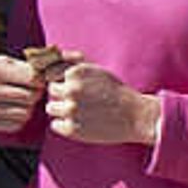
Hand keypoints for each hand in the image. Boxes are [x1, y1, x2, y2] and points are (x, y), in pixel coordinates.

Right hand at [0, 54, 46, 131]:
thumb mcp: (9, 61)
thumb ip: (30, 66)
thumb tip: (53, 74)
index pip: (33, 80)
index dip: (41, 80)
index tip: (39, 79)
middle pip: (31, 98)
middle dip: (36, 94)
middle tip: (33, 90)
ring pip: (25, 114)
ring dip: (29, 107)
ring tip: (24, 99)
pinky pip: (16, 125)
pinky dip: (20, 118)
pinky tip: (15, 108)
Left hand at [44, 60, 161, 147]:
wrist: (136, 116)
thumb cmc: (117, 92)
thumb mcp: (98, 71)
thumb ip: (75, 65)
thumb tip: (55, 59)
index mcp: (77, 72)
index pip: (55, 75)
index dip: (67, 82)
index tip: (81, 89)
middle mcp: (71, 90)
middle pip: (52, 91)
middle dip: (63, 95)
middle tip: (81, 101)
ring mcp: (70, 109)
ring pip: (51, 108)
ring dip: (62, 110)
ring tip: (80, 112)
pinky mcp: (72, 129)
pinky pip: (55, 125)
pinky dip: (66, 125)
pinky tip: (81, 123)